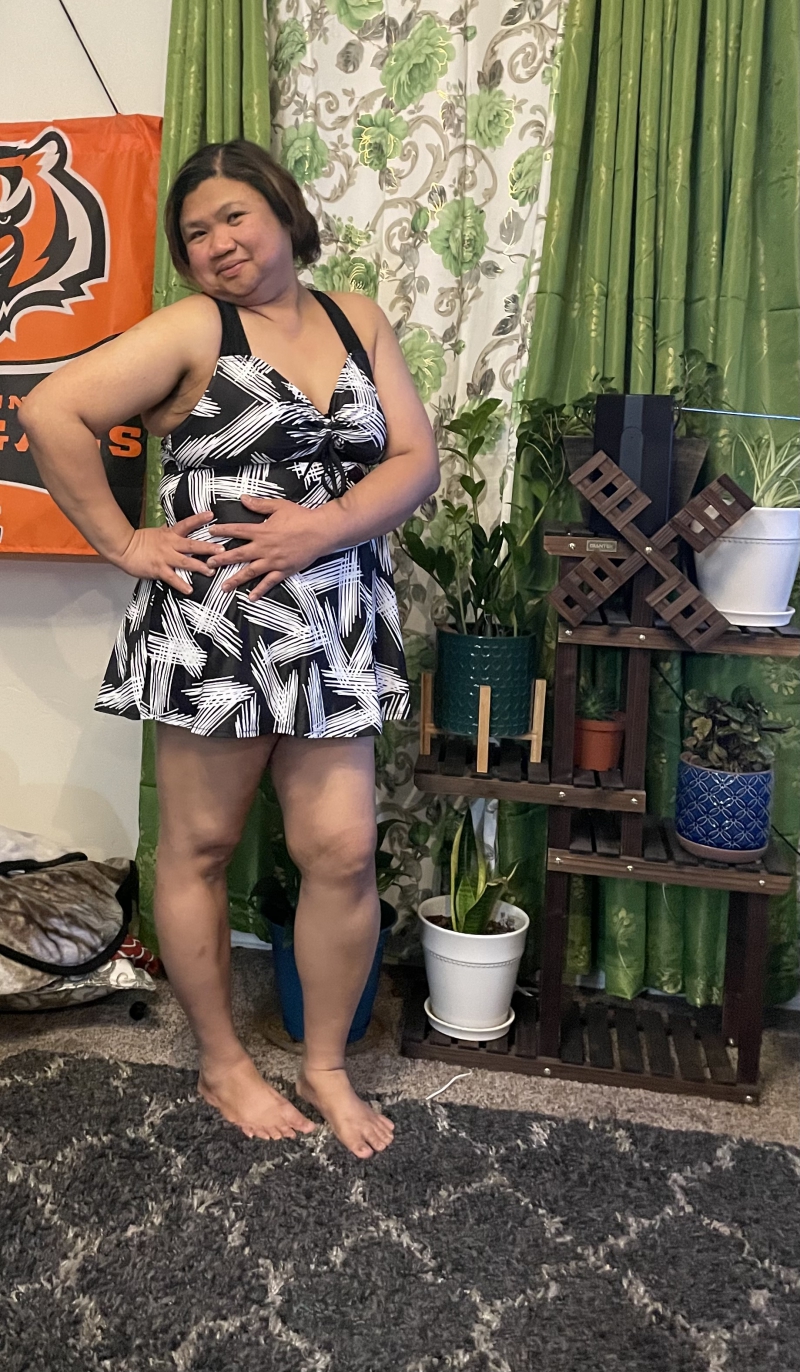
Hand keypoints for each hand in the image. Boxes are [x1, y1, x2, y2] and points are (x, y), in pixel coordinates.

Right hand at [111, 512, 215, 593]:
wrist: (123, 547)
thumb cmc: (139, 541)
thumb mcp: (158, 532)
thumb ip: (171, 533)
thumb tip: (182, 530)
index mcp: (170, 534)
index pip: (187, 524)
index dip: (199, 519)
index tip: (211, 515)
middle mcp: (170, 545)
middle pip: (192, 545)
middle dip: (208, 548)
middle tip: (222, 550)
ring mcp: (165, 557)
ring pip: (186, 562)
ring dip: (199, 566)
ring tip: (211, 571)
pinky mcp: (159, 569)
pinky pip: (172, 578)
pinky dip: (181, 584)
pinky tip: (189, 589)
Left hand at [207, 495, 333, 599]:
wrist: (321, 531)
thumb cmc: (302, 517)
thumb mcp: (279, 506)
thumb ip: (259, 505)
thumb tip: (243, 499)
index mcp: (261, 531)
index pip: (237, 530)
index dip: (222, 531)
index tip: (210, 533)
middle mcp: (264, 547)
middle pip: (238, 555)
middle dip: (222, 560)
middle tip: (208, 565)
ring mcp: (273, 561)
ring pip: (250, 572)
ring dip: (235, 580)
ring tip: (223, 587)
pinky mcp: (283, 570)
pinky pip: (269, 582)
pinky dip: (259, 590)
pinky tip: (251, 597)